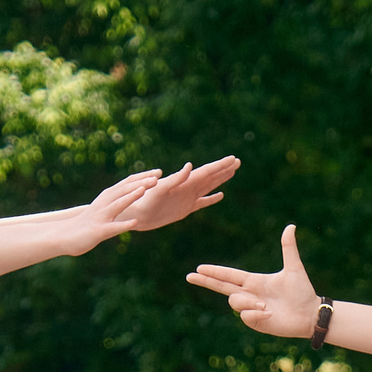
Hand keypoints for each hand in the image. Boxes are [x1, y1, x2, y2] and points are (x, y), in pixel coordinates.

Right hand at [62, 170, 161, 253]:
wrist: (64, 236)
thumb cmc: (87, 223)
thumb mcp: (103, 209)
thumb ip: (116, 200)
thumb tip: (130, 192)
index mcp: (107, 197)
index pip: (127, 183)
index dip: (143, 176)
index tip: (159, 172)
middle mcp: (104, 203)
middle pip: (125, 190)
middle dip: (142, 182)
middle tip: (158, 176)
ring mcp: (101, 216)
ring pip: (118, 204)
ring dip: (131, 196)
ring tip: (145, 190)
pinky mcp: (99, 230)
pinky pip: (113, 227)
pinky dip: (124, 224)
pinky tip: (135, 222)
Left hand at [122, 157, 239, 231]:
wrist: (134, 212)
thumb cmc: (144, 199)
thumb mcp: (160, 188)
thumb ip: (176, 179)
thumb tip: (190, 166)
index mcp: (183, 182)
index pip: (206, 171)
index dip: (221, 165)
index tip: (233, 158)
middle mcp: (187, 188)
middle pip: (210, 176)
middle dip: (224, 169)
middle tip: (238, 161)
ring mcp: (187, 198)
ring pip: (208, 186)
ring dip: (220, 179)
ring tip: (232, 172)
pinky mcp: (184, 209)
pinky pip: (202, 202)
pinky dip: (211, 199)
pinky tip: (220, 195)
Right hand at [185, 225, 320, 337]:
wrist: (309, 314)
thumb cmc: (302, 291)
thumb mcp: (294, 268)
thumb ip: (288, 248)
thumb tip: (290, 226)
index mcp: (254, 281)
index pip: (229, 275)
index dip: (214, 271)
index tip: (199, 268)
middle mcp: (250, 294)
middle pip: (221, 287)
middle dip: (206, 281)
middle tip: (189, 276)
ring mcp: (251, 309)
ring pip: (235, 302)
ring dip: (248, 302)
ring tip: (266, 305)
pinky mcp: (255, 322)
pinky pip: (245, 316)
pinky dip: (255, 314)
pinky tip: (269, 313)